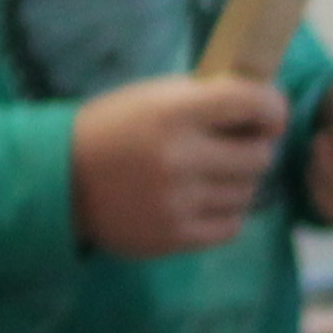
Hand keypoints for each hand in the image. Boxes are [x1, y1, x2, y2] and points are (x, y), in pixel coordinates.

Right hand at [68, 75, 287, 257]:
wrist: (60, 179)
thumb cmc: (111, 128)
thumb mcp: (151, 97)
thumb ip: (204, 98)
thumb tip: (263, 104)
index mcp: (173, 112)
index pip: (252, 103)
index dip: (272, 107)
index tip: (269, 113)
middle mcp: (180, 157)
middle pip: (259, 155)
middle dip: (254, 147)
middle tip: (236, 145)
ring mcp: (179, 201)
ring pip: (248, 192)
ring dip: (238, 181)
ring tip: (210, 174)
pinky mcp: (175, 236)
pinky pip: (231, 225)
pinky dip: (225, 212)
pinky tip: (203, 199)